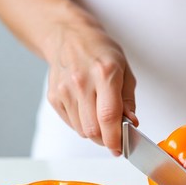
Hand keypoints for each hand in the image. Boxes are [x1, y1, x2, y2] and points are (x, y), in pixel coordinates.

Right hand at [43, 5, 137, 154]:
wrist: (68, 36)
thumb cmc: (100, 51)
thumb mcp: (124, 70)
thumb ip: (128, 100)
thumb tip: (131, 124)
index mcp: (104, 73)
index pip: (109, 116)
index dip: (115, 138)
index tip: (120, 148)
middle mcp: (82, 82)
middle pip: (93, 129)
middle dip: (106, 140)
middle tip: (114, 138)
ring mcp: (65, 90)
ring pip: (82, 130)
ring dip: (95, 133)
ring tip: (101, 120)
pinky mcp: (54, 97)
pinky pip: (71, 124)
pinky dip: (82, 125)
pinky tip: (88, 111)